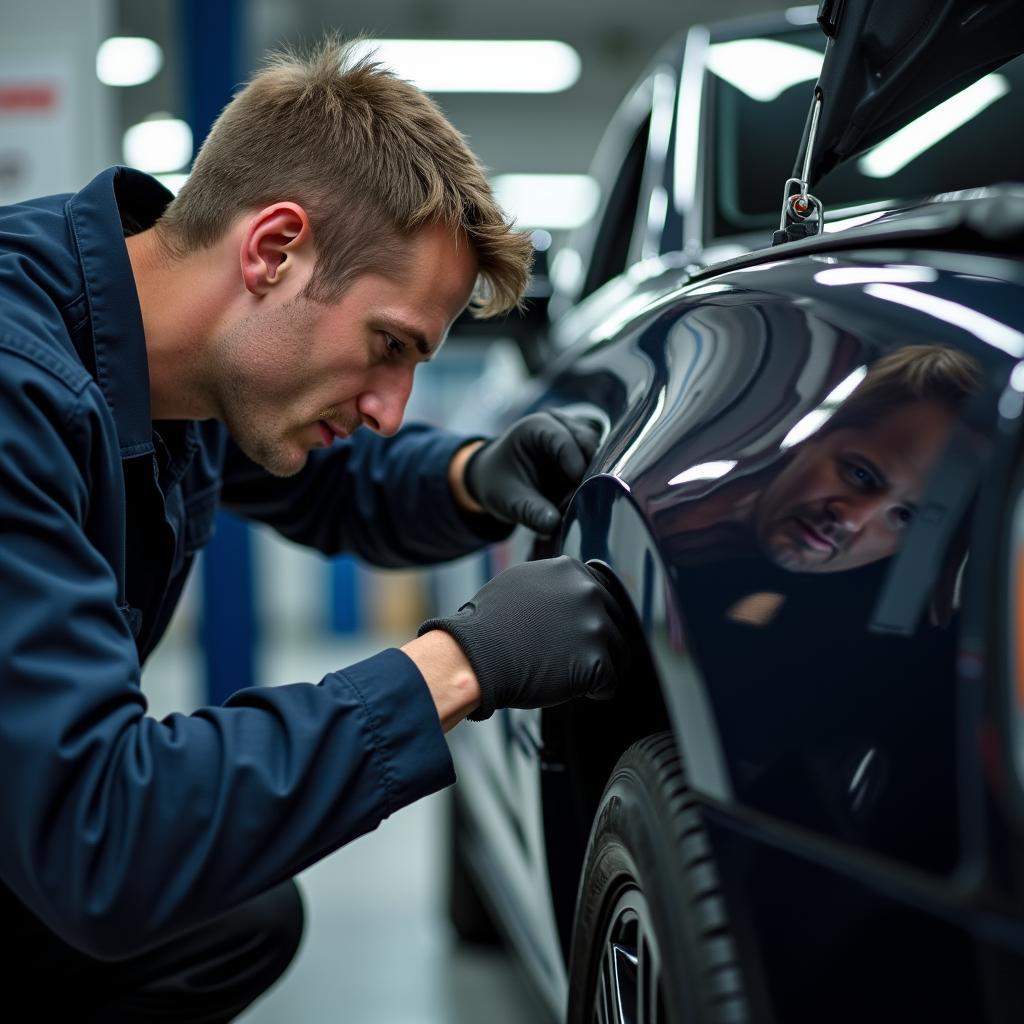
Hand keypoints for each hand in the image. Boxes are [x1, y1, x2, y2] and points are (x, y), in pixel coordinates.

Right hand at [417, 555, 627, 720]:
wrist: (476, 658)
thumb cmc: (488, 625)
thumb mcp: (520, 582)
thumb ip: (552, 582)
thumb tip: (567, 587)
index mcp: (571, 571)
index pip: (601, 596)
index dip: (588, 619)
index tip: (576, 633)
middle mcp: (588, 593)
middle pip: (613, 623)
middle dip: (596, 642)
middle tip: (568, 656)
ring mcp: (595, 627)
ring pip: (617, 653)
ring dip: (597, 665)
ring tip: (567, 672)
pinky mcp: (597, 662)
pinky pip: (610, 682)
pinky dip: (595, 690)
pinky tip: (569, 686)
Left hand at [459, 410, 601, 535]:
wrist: (496, 482)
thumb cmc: (497, 483)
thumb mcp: (507, 499)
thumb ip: (529, 510)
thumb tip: (553, 524)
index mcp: (535, 427)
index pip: (563, 440)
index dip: (575, 464)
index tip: (578, 491)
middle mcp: (559, 425)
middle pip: (588, 443)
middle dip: (588, 473)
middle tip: (582, 503)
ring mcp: (574, 438)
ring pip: (598, 455)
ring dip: (592, 479)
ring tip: (579, 505)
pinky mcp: (583, 455)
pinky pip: (597, 467)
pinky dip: (592, 483)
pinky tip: (583, 502)